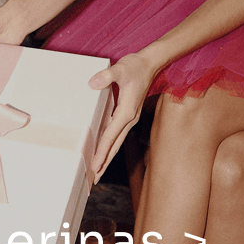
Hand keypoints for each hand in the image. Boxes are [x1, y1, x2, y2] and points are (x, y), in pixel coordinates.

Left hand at [88, 52, 158, 183]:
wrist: (151, 64)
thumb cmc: (136, 66)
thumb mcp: (121, 68)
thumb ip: (107, 76)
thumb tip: (92, 84)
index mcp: (126, 113)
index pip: (110, 137)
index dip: (102, 152)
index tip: (95, 166)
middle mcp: (129, 120)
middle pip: (114, 147)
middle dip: (104, 164)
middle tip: (93, 179)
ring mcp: (129, 120)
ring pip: (116, 144)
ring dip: (106, 158)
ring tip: (96, 172)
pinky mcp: (127, 117)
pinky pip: (116, 136)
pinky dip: (109, 147)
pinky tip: (102, 152)